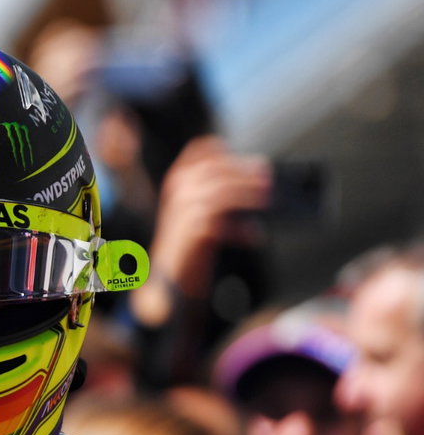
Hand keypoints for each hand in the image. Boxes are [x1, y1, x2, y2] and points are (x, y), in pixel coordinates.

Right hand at [136, 136, 270, 327]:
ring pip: (220, 188)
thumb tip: (261, 187)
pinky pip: (222, 217)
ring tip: (268, 197)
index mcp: (178, 184)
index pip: (200, 151)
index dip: (226, 152)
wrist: (165, 284)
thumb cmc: (187, 250)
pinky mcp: (193, 230)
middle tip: (268, 178)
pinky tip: (254, 236)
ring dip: (247, 191)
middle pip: (216, 167)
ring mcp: (183, 210)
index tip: (251, 161)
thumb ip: (222, 200)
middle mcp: (178, 193)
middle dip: (245, 170)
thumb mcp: (203, 217)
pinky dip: (241, 227)